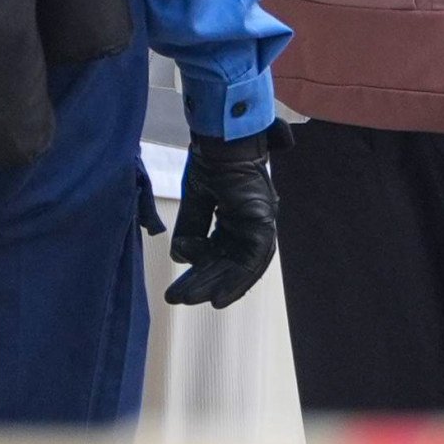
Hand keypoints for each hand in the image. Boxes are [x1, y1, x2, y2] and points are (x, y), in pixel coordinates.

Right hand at [166, 131, 279, 308]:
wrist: (222, 141)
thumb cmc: (212, 163)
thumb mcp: (195, 200)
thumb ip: (190, 229)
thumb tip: (181, 258)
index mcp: (233, 221)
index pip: (217, 256)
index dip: (199, 274)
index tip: (179, 292)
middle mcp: (249, 227)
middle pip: (228, 264)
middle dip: (203, 283)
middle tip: (179, 299)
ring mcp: (260, 225)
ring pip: (242, 267)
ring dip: (219, 285)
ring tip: (198, 302)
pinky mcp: (264, 223)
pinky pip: (255, 258)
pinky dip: (240, 278)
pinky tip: (221, 294)